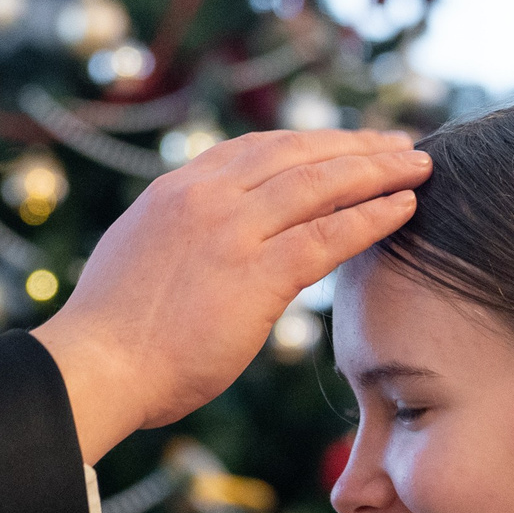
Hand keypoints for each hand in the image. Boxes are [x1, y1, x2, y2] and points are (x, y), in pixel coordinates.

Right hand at [33, 128, 427, 461]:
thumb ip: (179, 241)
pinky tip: (405, 209)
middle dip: (355, 146)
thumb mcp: (140, 260)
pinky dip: (372, 217)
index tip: (345, 144)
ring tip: (419, 167)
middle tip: (400, 145)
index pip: (256, 150)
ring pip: (321, 184)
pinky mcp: (254, 274)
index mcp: (175, 192)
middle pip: (297, 153)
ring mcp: (231, 231)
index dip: (309, 143)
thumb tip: (205, 250)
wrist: (94, 369)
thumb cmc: (112, 337)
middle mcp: (204, 198)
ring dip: (378, 171)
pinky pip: (329, 236)